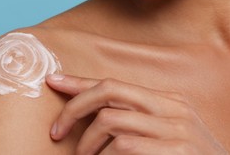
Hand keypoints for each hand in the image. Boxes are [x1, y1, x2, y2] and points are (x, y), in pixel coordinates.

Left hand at [46, 74, 227, 154]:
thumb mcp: (160, 132)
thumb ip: (132, 119)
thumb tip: (91, 115)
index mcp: (166, 100)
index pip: (113, 84)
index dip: (79, 82)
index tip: (54, 81)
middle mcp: (171, 108)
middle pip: (108, 91)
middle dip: (75, 107)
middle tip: (57, 131)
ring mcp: (175, 129)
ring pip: (110, 120)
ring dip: (87, 142)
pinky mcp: (175, 151)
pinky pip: (123, 146)